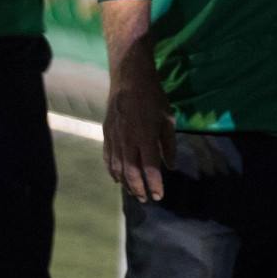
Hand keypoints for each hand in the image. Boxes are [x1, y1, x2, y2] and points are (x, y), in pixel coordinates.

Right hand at [104, 56, 174, 202]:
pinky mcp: (106, 134)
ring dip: (126, 183)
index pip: (149, 168)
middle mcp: (128, 140)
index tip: (159, 195)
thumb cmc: (154, 97)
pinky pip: (108, 158)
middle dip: (139, 189)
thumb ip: (168, 144)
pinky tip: (117, 179)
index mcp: (146, 136)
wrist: (129, 79)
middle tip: (146, 199)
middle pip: (131, 172)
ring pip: (118, 168)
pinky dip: (112, 171)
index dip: (154, 184)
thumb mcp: (168, 118)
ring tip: (134, 192)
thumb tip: (170, 166)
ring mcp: (114, 138)